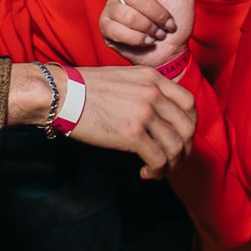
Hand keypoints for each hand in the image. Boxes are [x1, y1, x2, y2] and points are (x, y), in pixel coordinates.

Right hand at [66, 64, 196, 178]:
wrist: (61, 93)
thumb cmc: (83, 88)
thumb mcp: (123, 79)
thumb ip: (144, 91)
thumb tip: (155, 116)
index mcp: (153, 78)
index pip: (189, 103)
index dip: (189, 124)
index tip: (180, 136)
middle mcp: (153, 94)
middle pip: (187, 127)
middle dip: (184, 148)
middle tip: (173, 159)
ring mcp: (145, 114)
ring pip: (176, 146)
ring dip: (171, 164)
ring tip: (157, 170)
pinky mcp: (133, 134)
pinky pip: (159, 159)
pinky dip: (156, 171)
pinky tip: (145, 172)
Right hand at [99, 0, 193, 69]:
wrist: (170, 54)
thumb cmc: (176, 23)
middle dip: (157, 15)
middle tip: (166, 25)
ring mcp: (112, 9)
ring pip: (128, 15)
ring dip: (149, 29)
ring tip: (155, 33)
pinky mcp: (106, 28)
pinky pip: (119, 30)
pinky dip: (138, 39)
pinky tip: (144, 41)